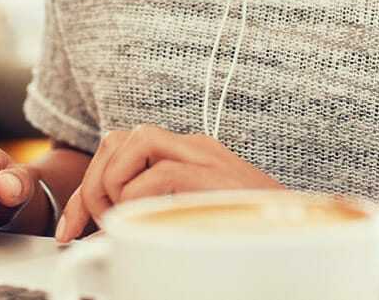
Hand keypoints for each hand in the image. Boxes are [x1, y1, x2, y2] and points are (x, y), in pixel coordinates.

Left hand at [55, 124, 281, 242]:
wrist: (304, 237)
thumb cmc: (251, 236)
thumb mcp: (197, 218)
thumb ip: (161, 214)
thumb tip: (113, 239)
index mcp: (188, 155)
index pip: (121, 147)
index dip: (88, 185)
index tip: (73, 228)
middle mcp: (194, 147)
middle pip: (118, 139)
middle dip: (89, 184)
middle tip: (85, 228)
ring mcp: (205, 157)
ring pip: (133, 142)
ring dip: (111, 185)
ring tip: (118, 222)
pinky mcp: (214, 175)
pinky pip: (158, 174)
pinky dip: (136, 198)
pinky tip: (141, 223)